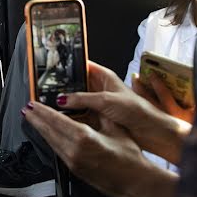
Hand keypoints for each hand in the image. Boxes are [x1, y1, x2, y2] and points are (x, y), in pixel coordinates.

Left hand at [24, 102, 177, 196]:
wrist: (136, 183)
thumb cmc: (130, 158)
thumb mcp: (115, 127)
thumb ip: (98, 113)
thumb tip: (87, 101)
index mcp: (84, 138)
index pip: (56, 121)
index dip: (42, 111)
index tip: (32, 104)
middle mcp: (74, 151)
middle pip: (48, 132)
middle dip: (36, 119)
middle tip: (26, 109)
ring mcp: (73, 162)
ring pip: (51, 142)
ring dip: (41, 129)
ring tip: (33, 119)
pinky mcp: (74, 169)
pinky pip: (57, 151)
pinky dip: (51, 140)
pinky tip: (48, 135)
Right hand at [59, 62, 188, 164]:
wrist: (151, 132)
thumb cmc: (137, 111)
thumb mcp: (107, 101)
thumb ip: (83, 99)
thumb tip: (63, 99)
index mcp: (104, 76)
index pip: (81, 65)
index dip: (67, 65)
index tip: (51, 66)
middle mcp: (99, 87)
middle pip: (76, 82)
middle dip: (62, 86)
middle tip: (46, 88)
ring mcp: (98, 102)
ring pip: (76, 99)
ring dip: (66, 102)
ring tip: (50, 102)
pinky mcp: (98, 116)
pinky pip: (80, 113)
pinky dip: (72, 114)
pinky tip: (62, 116)